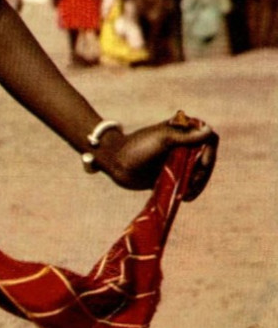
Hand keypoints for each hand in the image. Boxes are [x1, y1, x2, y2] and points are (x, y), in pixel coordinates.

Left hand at [101, 112, 217, 201]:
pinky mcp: (172, 175)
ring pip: (200, 173)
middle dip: (204, 173)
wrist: (116, 163)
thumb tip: (209, 130)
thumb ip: (186, 137)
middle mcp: (183, 145)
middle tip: (193, 184)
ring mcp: (178, 160)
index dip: (210, 152)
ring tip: (188, 193)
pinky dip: (190, 190)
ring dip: (198, 184)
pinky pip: (189, 183)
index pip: (209, 139)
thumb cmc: (137, 147)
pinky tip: (185, 197)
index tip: (201, 164)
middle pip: (207, 159)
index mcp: (182, 131)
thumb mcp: (163, 140)